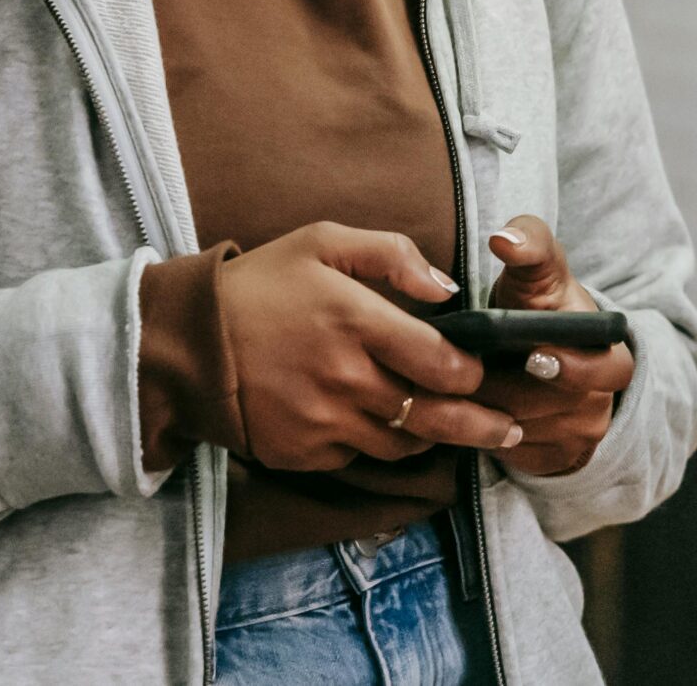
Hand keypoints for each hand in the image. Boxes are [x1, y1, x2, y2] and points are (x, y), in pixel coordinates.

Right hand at [215, 222, 523, 471]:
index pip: (439, 361)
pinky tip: (390, 430)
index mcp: (355, 320)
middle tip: (507, 428)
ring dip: (433, 438)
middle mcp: (345, 378)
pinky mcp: (303, 453)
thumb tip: (447, 287)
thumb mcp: (323, 241)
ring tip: (458, 432)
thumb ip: (392, 255)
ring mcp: (323, 421)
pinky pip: (358, 456)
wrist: (188, 343)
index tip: (482, 370)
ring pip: (402, 443)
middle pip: (433, 415)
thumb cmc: (262, 284)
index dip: (472, 372)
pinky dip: (379, 445)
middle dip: (480, 424)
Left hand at [476, 215, 634, 476]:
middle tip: (466, 369)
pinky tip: (461, 406)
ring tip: (450, 382)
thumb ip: (529, 243)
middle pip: (548, 407)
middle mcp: (599, 404)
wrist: (540, 351)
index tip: (534, 355)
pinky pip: (508, 456)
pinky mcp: (549, 463)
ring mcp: (577, 438)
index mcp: (609, 356)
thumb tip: (504, 239)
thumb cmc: (538, 304)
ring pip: (520, 433)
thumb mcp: (539, 270)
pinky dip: (481, 433)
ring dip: (483, 410)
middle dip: (502, 387)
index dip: (573, 367)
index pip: (607, 370)